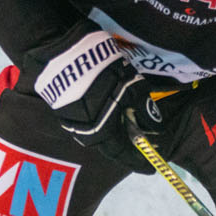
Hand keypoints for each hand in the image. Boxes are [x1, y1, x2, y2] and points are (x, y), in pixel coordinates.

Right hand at [28, 24, 154, 172]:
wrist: (60, 49)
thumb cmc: (100, 69)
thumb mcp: (131, 86)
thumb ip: (144, 108)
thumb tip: (155, 125)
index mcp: (101, 133)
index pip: (123, 155)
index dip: (140, 161)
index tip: (152, 167)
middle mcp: (84, 133)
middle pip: (110, 146)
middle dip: (128, 145)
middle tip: (143, 141)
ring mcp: (70, 121)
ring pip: (98, 133)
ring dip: (115, 131)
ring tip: (129, 125)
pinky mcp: (63, 107)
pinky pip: (88, 121)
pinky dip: (104, 120)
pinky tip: (111, 111)